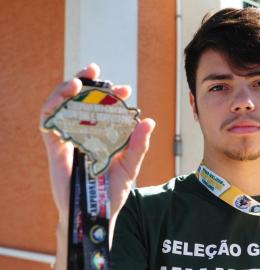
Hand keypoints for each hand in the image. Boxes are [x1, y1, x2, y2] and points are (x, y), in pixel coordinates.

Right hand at [40, 62, 154, 221]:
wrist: (96, 213)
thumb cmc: (113, 191)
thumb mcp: (130, 166)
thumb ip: (137, 146)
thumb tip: (149, 121)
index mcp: (103, 134)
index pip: (104, 108)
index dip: (111, 95)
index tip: (124, 89)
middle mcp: (85, 133)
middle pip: (80, 101)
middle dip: (86, 82)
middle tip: (94, 70)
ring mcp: (69, 139)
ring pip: (61, 107)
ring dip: (65, 90)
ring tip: (77, 82)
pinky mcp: (55, 149)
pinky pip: (47, 125)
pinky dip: (51, 109)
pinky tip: (61, 101)